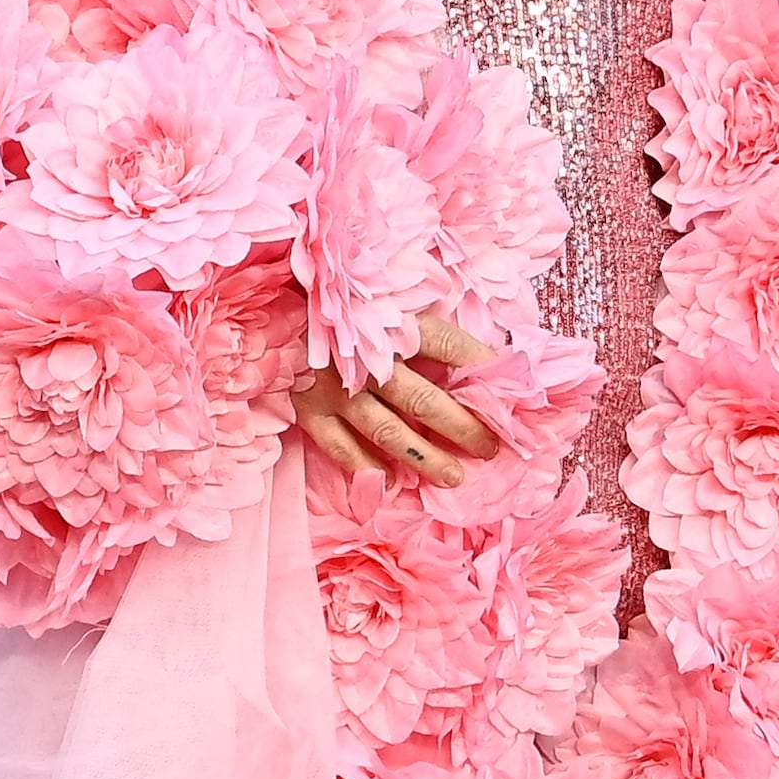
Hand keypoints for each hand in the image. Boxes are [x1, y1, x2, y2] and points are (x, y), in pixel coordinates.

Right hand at [290, 309, 503, 488]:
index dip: (482, 367)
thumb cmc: (333, 298)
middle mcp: (366, 359)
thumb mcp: (380, 295)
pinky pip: (340, 445)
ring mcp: (335, 388)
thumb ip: (419, 321)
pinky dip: (364, 466)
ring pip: (387, 430)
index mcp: (388, 322)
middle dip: (462, 427)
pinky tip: (390, 483)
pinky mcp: (308, 408)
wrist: (265, 303)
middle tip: (491, 449)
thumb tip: (474, 353)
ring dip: (424, 456)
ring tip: (453, 477)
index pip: (447, 344)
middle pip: (424, 399)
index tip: (513, 392)